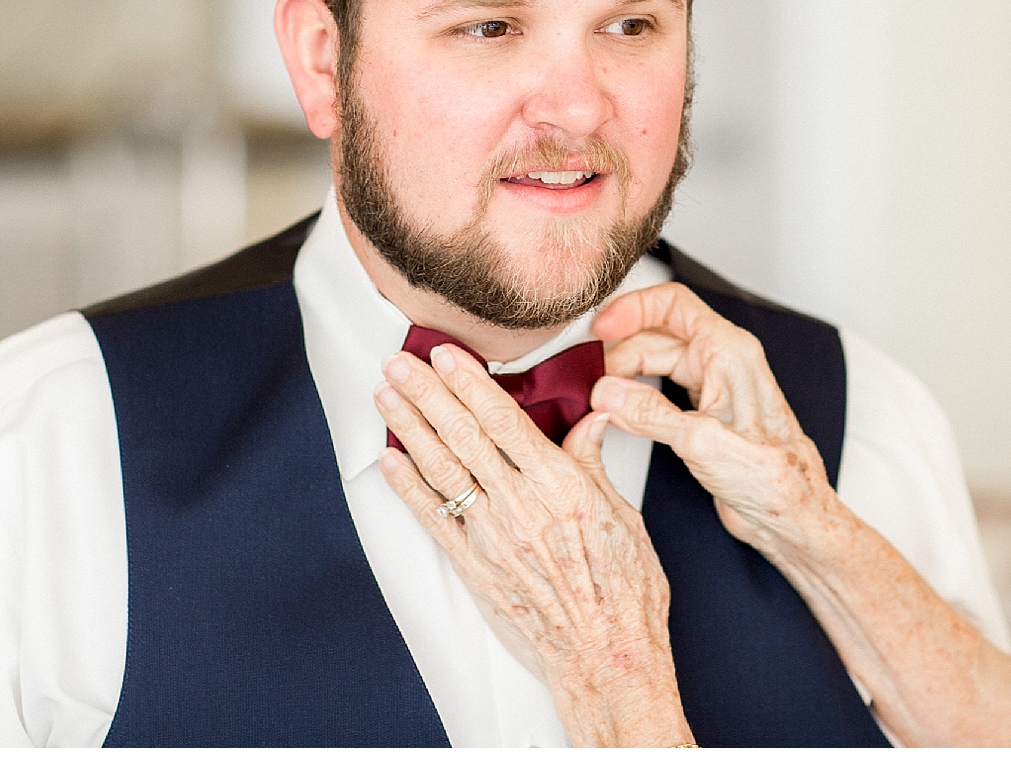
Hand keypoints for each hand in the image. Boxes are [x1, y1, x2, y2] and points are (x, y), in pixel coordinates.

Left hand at [374, 344, 692, 746]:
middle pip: (463, 435)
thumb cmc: (625, 591)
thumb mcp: (622, 515)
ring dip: (409, 428)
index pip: (503, 419)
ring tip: (385, 396)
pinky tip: (389, 460)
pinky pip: (434, 518)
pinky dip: (408, 487)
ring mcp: (492, 536)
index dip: (469, 382)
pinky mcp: (475, 567)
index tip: (446, 354)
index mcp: (559, 484)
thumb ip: (593, 463)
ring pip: (441, 469)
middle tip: (399, 362)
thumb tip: (591, 418)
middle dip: (427, 393)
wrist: (606, 656)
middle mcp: (519, 505)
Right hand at [590, 283, 842, 561]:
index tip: (599, 328)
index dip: (631, 308)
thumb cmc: (774, 480)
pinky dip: (637, 395)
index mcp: (729, 352)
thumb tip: (607, 392)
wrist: (793, 516)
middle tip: (590, 380)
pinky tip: (619, 411)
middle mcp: (722, 361)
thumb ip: (651, 414)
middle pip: (657, 334)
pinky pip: (662, 389)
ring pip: (657, 362)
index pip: (673, 304)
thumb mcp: (704, 443)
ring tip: (598, 397)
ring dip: (625, 375)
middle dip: (619, 351)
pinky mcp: (704, 412)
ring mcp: (713, 386)